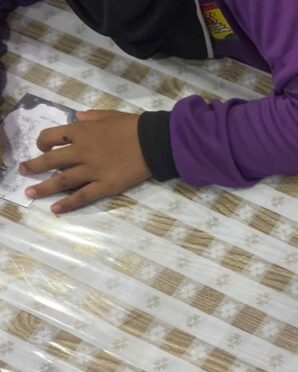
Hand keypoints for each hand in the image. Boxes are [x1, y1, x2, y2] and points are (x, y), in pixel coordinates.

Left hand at [21, 110, 149, 213]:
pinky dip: (68, 203)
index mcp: (81, 132)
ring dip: (43, 187)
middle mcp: (81, 152)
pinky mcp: (105, 186)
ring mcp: (92, 170)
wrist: (154, 142)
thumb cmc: (134, 126)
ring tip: (29, 193)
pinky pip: (83, 196)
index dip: (43, 141)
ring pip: (61, 180)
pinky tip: (55, 209)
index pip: (51, 136)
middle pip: (50, 160)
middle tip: (22, 171)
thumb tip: (77, 118)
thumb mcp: (109, 115)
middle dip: (34, 166)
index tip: (43, 147)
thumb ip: (91, 117)